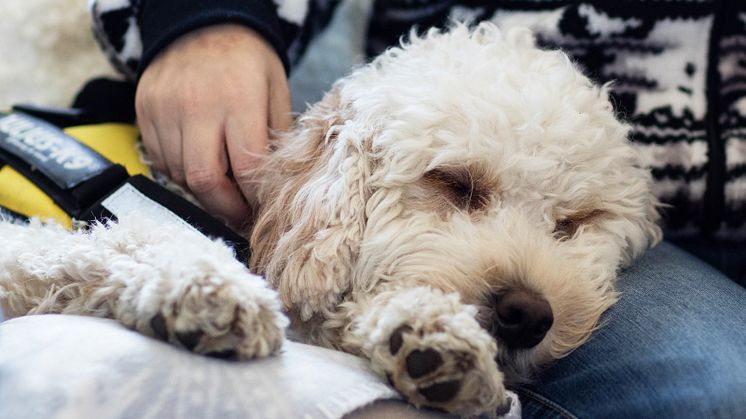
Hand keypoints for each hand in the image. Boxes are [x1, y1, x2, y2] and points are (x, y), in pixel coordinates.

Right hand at [136, 24, 291, 226]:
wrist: (200, 20)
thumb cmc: (248, 59)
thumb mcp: (276, 89)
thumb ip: (277, 136)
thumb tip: (273, 184)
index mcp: (238, 99)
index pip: (245, 168)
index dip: (254, 198)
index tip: (261, 208)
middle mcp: (197, 106)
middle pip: (205, 180)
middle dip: (225, 207)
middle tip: (239, 213)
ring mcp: (164, 109)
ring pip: (179, 175)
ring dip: (202, 191)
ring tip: (221, 188)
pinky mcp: (143, 111)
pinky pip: (159, 160)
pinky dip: (179, 172)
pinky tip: (198, 163)